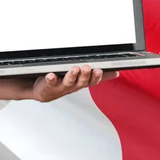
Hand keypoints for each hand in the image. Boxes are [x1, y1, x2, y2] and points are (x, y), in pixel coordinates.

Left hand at [0, 65, 118, 101]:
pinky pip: (50, 82)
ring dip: (71, 76)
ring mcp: (60, 86)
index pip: (92, 81)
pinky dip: (51, 79)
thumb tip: (116, 73)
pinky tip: (51, 75)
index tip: (100, 70)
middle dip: (85, 75)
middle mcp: (72, 86)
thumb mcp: (81, 80)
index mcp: (80, 83)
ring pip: (68, 82)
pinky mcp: (48, 85)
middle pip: (81, 82)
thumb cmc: (63, 83)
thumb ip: (96, 76)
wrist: (43, 92)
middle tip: (88, 68)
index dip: (97, 77)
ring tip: (74, 69)